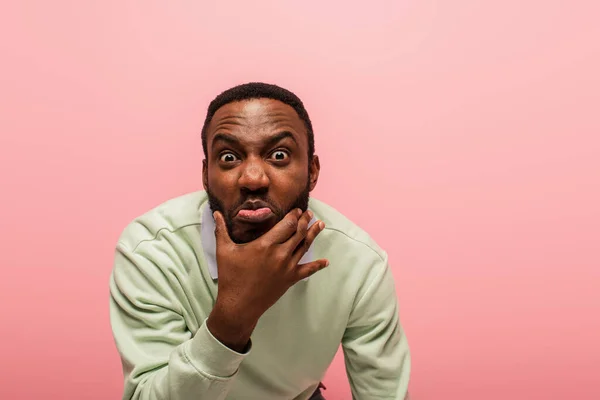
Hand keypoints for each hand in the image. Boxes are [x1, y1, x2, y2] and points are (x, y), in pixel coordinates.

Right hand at [206, 208, 328, 351]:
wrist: (239, 305)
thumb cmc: (231, 277)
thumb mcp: (224, 251)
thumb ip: (221, 230)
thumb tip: (216, 213)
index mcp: (265, 245)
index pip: (286, 225)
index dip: (294, 215)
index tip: (298, 209)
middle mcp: (280, 254)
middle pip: (298, 233)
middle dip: (305, 221)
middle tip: (309, 213)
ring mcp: (287, 268)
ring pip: (305, 247)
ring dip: (313, 234)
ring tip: (320, 224)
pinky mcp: (290, 280)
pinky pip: (308, 271)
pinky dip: (317, 265)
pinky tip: (325, 262)